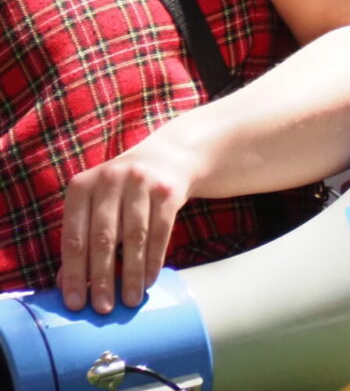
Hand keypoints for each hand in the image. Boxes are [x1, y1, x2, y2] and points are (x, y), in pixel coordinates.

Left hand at [61, 132, 198, 311]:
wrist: (167, 157)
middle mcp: (110, 180)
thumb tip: (66, 285)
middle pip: (103, 239)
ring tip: (130, 301)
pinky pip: (160, 232)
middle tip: (103, 308)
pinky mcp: (167, 190)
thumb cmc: (121, 192)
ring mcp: (141, 183)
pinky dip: (154, 260)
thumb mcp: (95, 206)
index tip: (75, 304)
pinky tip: (149, 280)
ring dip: (132, 274)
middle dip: (102, 278)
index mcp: (82, 187)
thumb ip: (81, 239)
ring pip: (134, 238)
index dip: (73, 273)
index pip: (74, 238)